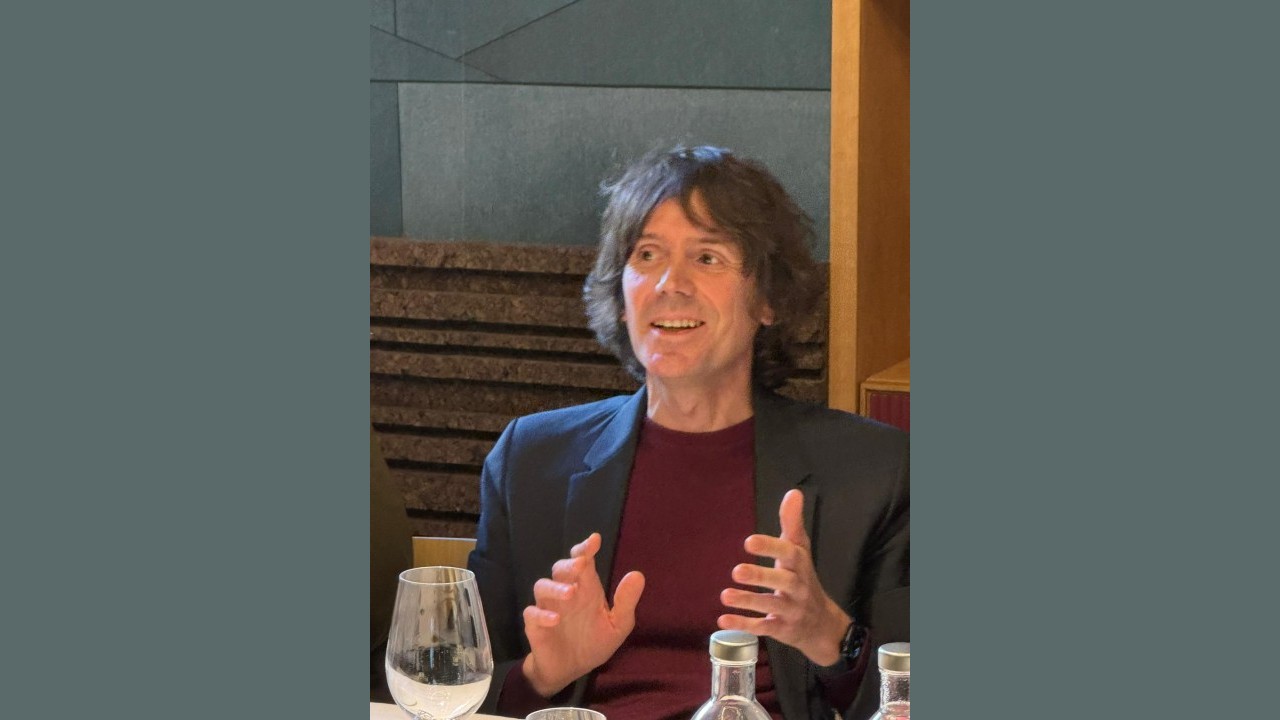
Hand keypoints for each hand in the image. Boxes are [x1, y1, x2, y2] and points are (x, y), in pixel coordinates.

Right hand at [521, 533, 645, 696]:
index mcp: (586, 588)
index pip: (583, 561)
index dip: (586, 549)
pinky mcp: (535, 625)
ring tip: (571, 592)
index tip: (595, 540)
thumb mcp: (617, 626)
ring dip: (556, 587)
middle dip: (570, 563)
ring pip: (542, 586)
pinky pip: (532, 614)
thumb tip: (637, 574)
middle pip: (561, 568)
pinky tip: (555, 620)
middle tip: (582, 563)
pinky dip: (542, 615)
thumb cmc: (593, 643)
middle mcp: (565, 593)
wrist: (571, 670)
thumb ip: (625, 603)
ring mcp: (548, 607)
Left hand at [718, 489, 850, 665]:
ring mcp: (791, 610)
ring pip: (772, 606)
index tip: (749, 541)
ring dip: (748, 601)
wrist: (822, 624)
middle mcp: (798, 587)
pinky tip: (723, 619)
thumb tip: (793, 492)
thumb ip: (792, 523)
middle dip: (761, 577)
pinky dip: (744, 624)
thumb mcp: (800, 551)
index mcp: (800, 565)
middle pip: (783, 582)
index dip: (771, 547)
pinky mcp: (782, 629)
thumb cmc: (803, 579)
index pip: (789, 553)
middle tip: (736, 571)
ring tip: (725, 595)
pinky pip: (763, 628)